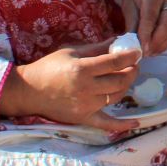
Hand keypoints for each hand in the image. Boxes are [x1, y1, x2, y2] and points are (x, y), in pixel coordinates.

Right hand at [0, 44, 140, 132]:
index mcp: (82, 69)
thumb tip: (119, 40)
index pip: (115, 62)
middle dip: (132, 70)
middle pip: (120, 80)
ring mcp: (85, 105)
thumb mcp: (72, 52)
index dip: (130, 56)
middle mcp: (86, 88)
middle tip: (133, 64)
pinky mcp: (83, 118)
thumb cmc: (49, 67)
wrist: (28, 91)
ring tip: (126, 77)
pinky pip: (106, 124)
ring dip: (126, 86)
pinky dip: (122, 125)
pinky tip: (136, 124)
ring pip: (117, 96)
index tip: (137, 52)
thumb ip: (97, 48)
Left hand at [112, 0, 166, 55]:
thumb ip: (132, 23)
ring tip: (151, 53)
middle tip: (146, 53)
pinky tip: (159, 47)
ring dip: (164, 44)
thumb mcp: (129, 4)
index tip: (141, 49)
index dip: (146, 34)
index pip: (151, 16)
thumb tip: (132, 45)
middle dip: (157, 41)